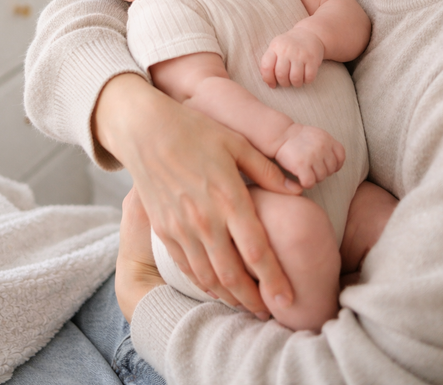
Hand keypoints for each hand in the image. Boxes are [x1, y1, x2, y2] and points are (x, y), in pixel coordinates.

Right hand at [94, 74, 299, 315]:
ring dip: (230, 299)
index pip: (257, 251)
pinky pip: (187, 268)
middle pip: (233, 275)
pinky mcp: (164, 231)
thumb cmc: (195, 131)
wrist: (145, 130)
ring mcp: (181, 229)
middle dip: (254, 301)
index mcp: (229, 197)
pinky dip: (204, 285)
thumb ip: (267, 170)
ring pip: (208, 278)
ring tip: (247, 307)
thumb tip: (297, 191)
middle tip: (272, 313)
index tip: (289, 300)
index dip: (274, 280)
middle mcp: (205, 219)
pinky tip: (217, 290)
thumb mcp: (236, 142)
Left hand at [260, 27, 324, 87]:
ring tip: (296, 80)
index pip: (266, 67)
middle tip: (286, 81)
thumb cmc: (289, 45)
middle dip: (283, 83)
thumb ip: (269, 63)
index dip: (268, 79)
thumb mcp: (276, 47)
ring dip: (295, 84)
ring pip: (295, 78)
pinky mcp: (312, 59)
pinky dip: (307, 81)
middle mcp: (287, 50)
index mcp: (275, 47)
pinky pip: (309, 77)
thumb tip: (270, 83)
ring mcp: (300, 54)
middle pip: (281, 75)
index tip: (272, 84)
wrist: (308, 34)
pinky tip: (305, 76)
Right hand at [274, 124, 344, 188]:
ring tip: (305, 171)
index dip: (334, 164)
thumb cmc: (298, 139)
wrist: (280, 135)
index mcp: (327, 139)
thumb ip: (328, 146)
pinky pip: (310, 182)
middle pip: (331, 170)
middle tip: (311, 168)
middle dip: (322, 171)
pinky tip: (300, 178)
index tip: (324, 165)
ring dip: (313, 178)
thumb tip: (336, 164)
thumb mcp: (317, 135)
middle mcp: (322, 147)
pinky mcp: (301, 165)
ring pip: (321, 177)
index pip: (341, 158)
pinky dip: (306, 183)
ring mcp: (313, 156)